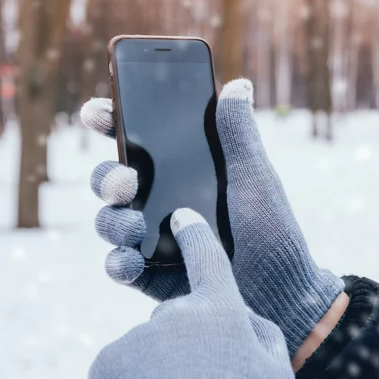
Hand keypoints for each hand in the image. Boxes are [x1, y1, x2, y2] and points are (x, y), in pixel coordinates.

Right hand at [82, 79, 343, 354]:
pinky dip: (118, 263)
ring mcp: (154, 239)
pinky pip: (121, 267)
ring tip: (133, 225)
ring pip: (110, 221)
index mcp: (184, 171)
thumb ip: (238, 134)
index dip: (111, 123)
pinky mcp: (152, 276)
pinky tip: (128, 261)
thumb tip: (238, 85)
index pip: (137, 141)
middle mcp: (163, 201)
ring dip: (111, 219)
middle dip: (107, 177)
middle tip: (127, 181)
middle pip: (112, 180)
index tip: (96, 114)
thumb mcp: (255, 178)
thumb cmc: (273, 231)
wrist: (283, 293)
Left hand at [88, 209, 296, 378]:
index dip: (195, 236)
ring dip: (159, 370)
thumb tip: (242, 321)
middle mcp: (174, 311)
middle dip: (187, 344)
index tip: (181, 217)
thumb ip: (260, 334)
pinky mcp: (106, 364)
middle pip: (178, 319)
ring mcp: (137, 337)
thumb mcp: (276, 371)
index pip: (206, 258)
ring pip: (149, 347)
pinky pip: (121, 369)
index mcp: (219, 308)